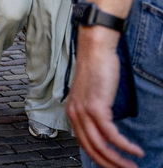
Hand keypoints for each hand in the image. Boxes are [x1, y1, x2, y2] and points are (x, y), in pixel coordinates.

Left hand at [67, 27, 143, 167]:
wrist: (96, 50)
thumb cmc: (96, 69)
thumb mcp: (92, 94)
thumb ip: (94, 112)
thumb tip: (104, 128)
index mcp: (72, 112)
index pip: (84, 144)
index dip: (99, 158)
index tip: (113, 165)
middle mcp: (74, 114)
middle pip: (91, 149)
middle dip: (110, 164)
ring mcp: (83, 111)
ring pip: (101, 146)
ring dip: (119, 160)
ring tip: (133, 166)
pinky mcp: (96, 108)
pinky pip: (111, 135)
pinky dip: (125, 146)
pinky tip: (136, 150)